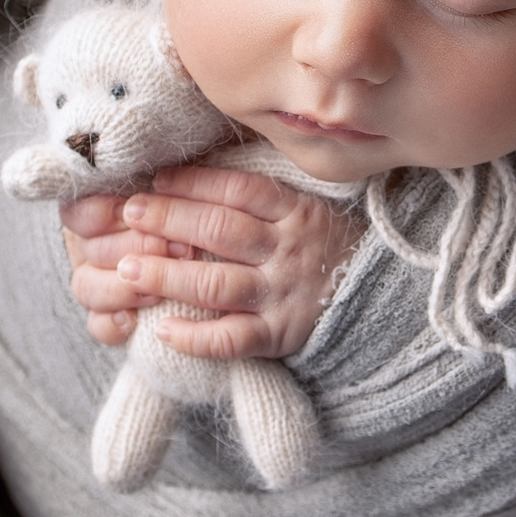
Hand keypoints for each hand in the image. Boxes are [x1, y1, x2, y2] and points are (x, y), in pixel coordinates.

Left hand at [61, 168, 361, 359]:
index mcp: (298, 212)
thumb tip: (204, 176)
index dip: (194, 181)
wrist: (389, 301)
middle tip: (129, 212)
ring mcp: (283, 294)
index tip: (157, 178)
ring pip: (216, 283)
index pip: (238, 190)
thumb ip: (269, 198)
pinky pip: (233, 340)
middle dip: (168, 218)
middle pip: (219, 230)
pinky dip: (196, 337)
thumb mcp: (314, 209)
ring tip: (126, 267)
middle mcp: (288, 250)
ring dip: (167, 274)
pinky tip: (163, 331)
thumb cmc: (336, 249)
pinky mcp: (280, 335)